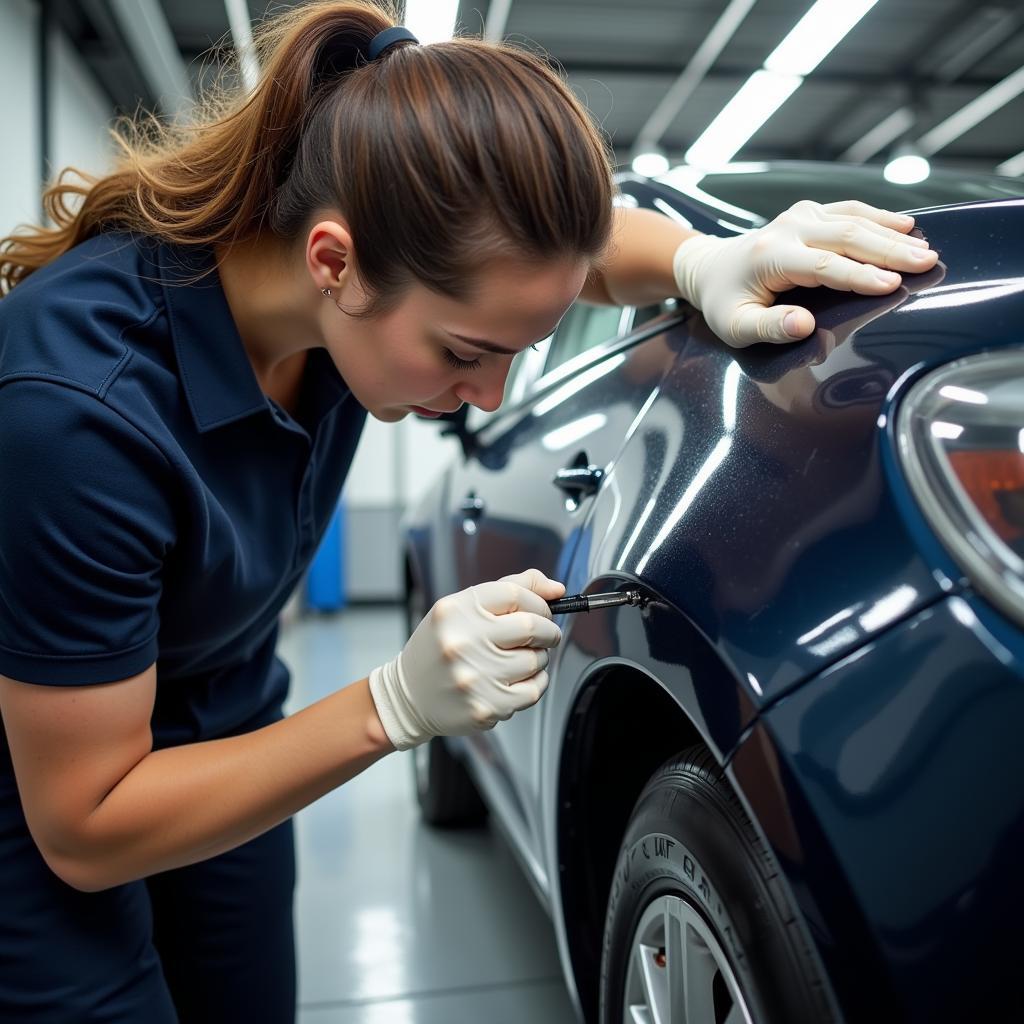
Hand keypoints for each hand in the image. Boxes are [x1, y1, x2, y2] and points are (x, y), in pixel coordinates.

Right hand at [368, 569, 564, 750]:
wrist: (410, 696)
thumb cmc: (440, 648)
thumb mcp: (461, 609)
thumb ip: (509, 590)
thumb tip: (555, 589)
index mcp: (456, 611)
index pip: (515, 593)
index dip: (539, 601)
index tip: (544, 609)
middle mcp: (463, 642)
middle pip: (532, 626)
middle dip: (548, 630)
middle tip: (545, 634)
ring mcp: (475, 677)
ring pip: (536, 660)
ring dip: (538, 658)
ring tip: (519, 659)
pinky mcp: (486, 706)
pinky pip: (533, 690)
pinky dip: (535, 682)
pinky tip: (517, 679)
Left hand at [672, 200, 938, 347]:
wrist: (709, 269)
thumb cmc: (724, 303)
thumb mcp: (736, 326)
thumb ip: (769, 328)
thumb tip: (804, 326)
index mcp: (770, 257)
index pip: (823, 265)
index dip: (859, 275)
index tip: (892, 285)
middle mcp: (787, 229)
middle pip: (847, 235)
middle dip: (890, 250)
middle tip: (927, 263)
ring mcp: (799, 217)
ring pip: (853, 218)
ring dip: (892, 233)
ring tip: (925, 249)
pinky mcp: (809, 213)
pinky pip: (850, 210)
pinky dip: (880, 217)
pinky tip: (907, 226)